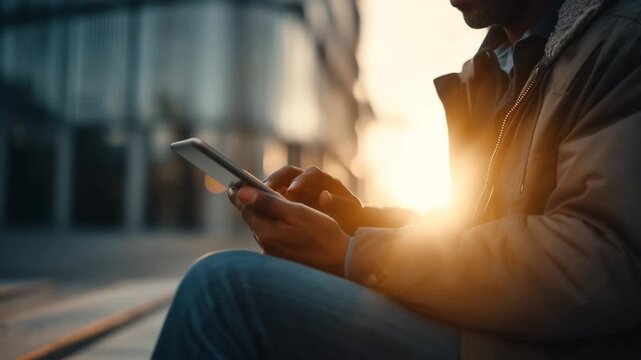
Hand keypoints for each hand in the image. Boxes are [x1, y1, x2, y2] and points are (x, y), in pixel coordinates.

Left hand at [234, 186, 350, 275]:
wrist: (341, 262)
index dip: (246, 193)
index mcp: (265, 234)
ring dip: (269, 217)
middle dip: (258, 205)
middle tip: (266, 191)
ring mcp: (273, 256)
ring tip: (282, 207)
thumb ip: (267, 202)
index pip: (245, 209)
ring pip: (264, 229)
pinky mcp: (282, 261)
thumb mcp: (296, 212)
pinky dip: (278, 229)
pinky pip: (274, 239)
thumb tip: (239, 192)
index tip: (245, 182)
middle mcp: (265, 247)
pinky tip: (292, 226)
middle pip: (254, 219)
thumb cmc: (322, 234)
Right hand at [262, 166, 364, 234]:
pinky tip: (254, 212)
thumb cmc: (350, 220)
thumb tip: (324, 196)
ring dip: (264, 191)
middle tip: (263, 190)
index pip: (308, 173)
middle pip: (287, 174)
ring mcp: (296, 191)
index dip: (298, 180)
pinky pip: (272, 199)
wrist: (348, 231)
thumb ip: (338, 204)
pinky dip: (264, 203)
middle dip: (274, 181)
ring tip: (251, 199)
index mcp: (324, 181)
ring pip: (276, 186)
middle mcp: (309, 182)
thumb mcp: (349, 212)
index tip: (291, 191)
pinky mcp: (287, 203)